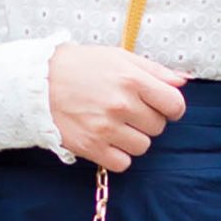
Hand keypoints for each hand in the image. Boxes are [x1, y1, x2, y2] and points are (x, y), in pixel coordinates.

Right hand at [48, 42, 190, 171]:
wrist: (37, 83)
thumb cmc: (81, 67)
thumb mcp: (118, 57)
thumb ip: (154, 70)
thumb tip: (183, 81)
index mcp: (131, 79)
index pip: (174, 104)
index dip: (171, 107)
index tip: (161, 106)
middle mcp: (121, 104)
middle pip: (158, 127)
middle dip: (147, 120)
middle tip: (128, 111)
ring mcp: (106, 128)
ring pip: (142, 147)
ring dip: (133, 138)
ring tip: (115, 125)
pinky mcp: (91, 147)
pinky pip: (122, 163)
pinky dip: (118, 155)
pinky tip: (107, 141)